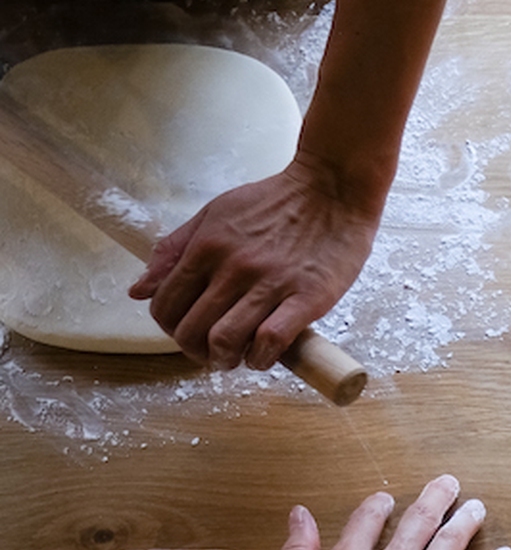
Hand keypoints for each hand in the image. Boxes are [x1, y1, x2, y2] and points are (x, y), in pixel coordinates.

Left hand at [128, 153, 381, 371]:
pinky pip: (271, 340)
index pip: (166, 303)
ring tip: (236, 358)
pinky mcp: (308, 298)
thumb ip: (176, 250)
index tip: (187, 333)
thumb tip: (139, 290)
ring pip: (226, 339)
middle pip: (192, 329)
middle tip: (211, 353)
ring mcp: (271, 283)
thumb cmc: (276, 202)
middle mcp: (233, 266)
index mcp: (207, 245)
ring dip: (225, 359)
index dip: (170, 328)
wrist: (333, 190)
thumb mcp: (215, 213)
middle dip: (195, 351)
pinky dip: (261, 358)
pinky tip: (264, 356)